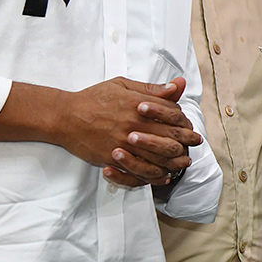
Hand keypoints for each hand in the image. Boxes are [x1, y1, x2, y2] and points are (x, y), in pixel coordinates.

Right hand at [62, 77, 201, 186]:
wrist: (65, 116)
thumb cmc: (94, 98)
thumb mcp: (123, 86)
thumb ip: (151, 89)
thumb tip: (177, 85)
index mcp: (139, 105)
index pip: (172, 115)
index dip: (184, 121)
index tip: (189, 125)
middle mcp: (134, 125)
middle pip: (169, 137)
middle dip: (186, 141)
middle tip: (195, 143)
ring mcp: (124, 144)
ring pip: (158, 158)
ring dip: (175, 161)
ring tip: (184, 162)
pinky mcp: (113, 159)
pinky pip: (138, 172)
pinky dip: (153, 176)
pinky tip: (163, 176)